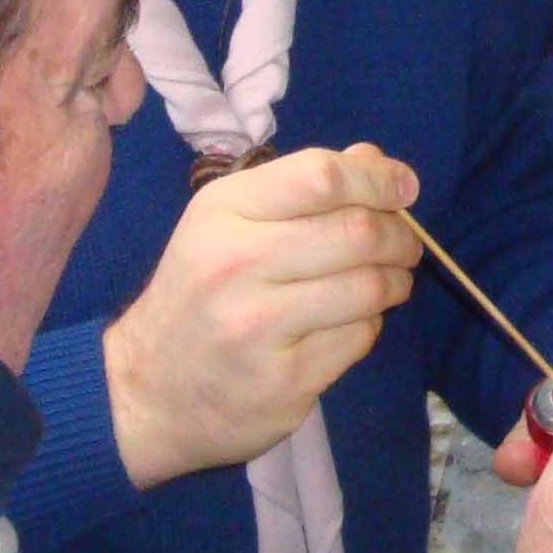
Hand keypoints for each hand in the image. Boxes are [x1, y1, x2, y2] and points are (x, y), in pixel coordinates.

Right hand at [104, 145, 415, 485]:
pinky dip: (368, 326)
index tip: (404, 189)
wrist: (147, 391)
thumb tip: (375, 160)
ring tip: (387, 282)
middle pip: (357, 233)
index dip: (377, 179)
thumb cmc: (199, 293)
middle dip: (399, 236)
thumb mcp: (229, 224)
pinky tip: (347, 324)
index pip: (320, 176)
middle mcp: (236, 263)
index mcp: (222, 211)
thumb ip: (302, 188)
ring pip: (368, 288)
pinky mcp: (284, 381)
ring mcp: (258, 327)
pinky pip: (358, 339)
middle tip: (404, 246)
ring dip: (394, 282)